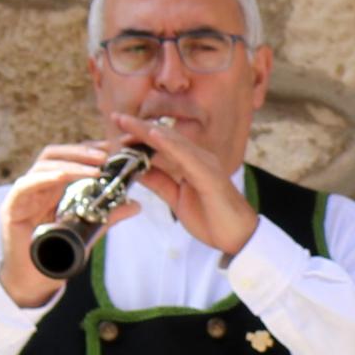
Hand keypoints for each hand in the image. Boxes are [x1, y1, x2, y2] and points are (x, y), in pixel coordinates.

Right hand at [0, 142, 137, 308]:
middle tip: (106, 155)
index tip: (113, 149)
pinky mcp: (11, 209)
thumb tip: (136, 204)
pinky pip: (24, 186)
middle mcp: (35, 188)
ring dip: (70, 163)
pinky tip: (63, 176)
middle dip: (80, 151)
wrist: (33, 283)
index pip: (67, 159)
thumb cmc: (56, 257)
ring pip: (42, 166)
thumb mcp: (87, 233)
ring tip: (95, 168)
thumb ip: (107, 216)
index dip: (88, 151)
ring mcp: (22, 197)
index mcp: (51, 189)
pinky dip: (45, 178)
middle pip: (54, 155)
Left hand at [123, 117, 258, 259]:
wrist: (238, 237)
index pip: (161, 145)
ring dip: (149, 131)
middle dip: (139, 128)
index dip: (139, 136)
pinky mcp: (209, 175)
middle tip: (116, 117)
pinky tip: (153, 136)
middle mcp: (198, 159)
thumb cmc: (212, 219)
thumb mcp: (176, 198)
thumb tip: (137, 171)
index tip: (117, 130)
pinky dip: (169, 144)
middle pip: (165, 137)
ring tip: (128, 123)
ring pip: (173, 142)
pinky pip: (186, 157)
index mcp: (191, 164)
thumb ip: (159, 182)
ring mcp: (205, 165)